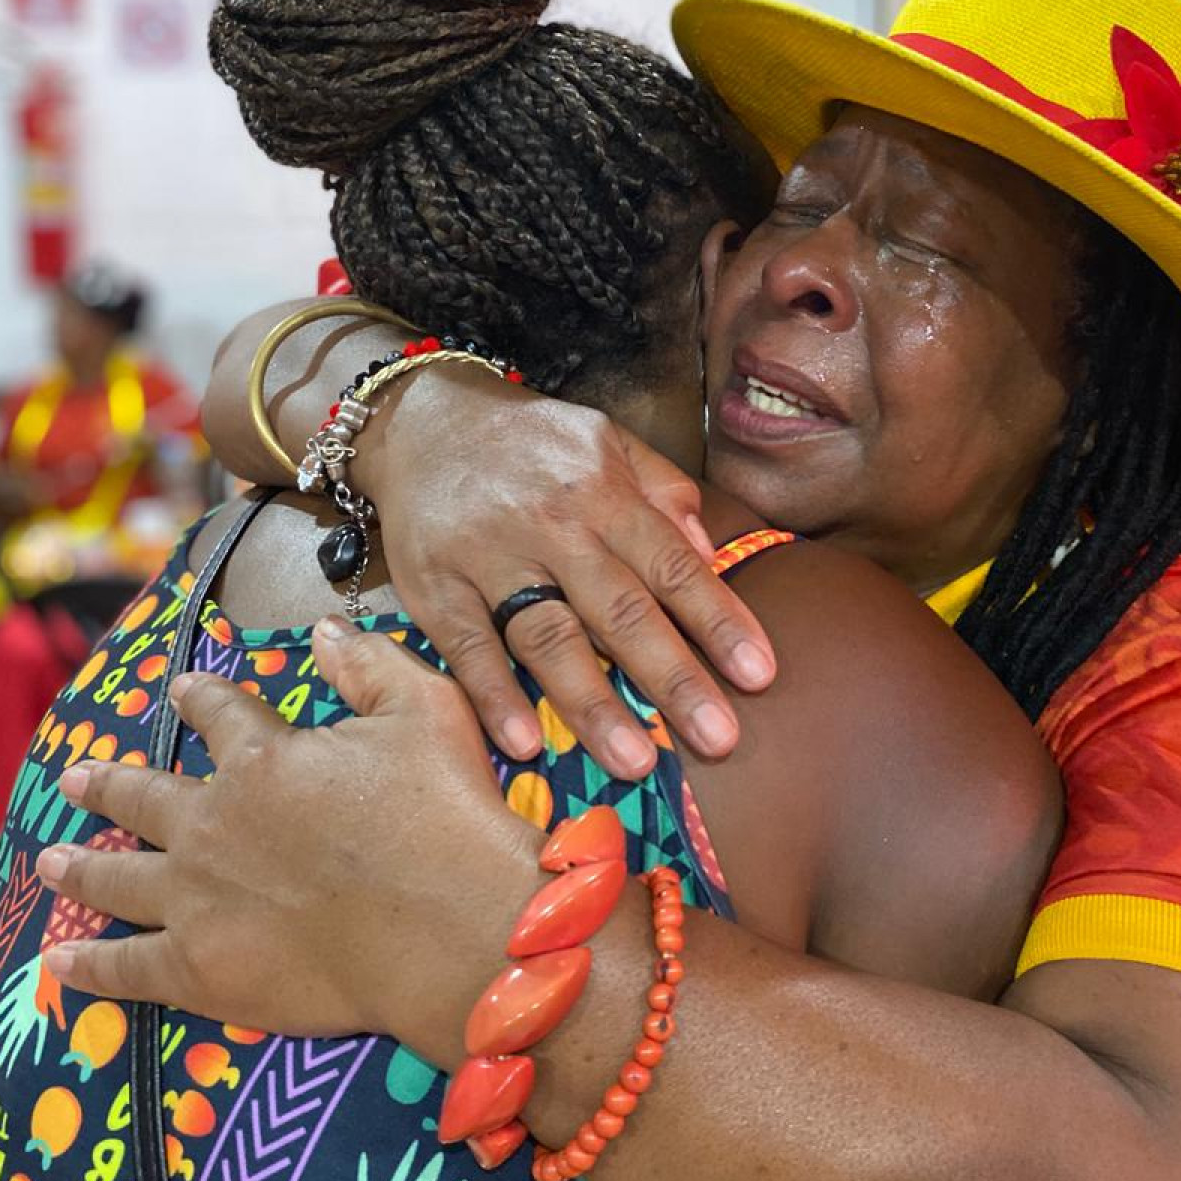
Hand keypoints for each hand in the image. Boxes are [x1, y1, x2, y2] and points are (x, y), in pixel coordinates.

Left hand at [39, 620, 541, 1058]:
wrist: (450, 929)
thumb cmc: (445, 816)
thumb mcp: (427, 710)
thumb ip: (371, 665)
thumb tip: (325, 633)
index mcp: (262, 759)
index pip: (218, 714)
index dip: (201, 698)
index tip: (185, 690)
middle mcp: (211, 824)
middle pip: (144, 796)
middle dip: (108, 784)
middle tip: (77, 778)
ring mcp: (195, 901)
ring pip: (119, 876)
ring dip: (82, 865)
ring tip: (50, 860)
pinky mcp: (199, 970)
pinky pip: (126, 967)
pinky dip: (89, 966)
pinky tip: (60, 961)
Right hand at [354, 366, 775, 776]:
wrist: (421, 419)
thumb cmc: (532, 443)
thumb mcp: (609, 442)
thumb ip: (665, 492)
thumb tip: (710, 556)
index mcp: (604, 492)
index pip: (673, 566)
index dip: (719, 622)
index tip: (759, 676)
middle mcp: (552, 526)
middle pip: (621, 611)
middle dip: (674, 679)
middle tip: (718, 740)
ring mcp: (489, 557)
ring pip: (548, 638)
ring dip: (593, 704)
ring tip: (634, 761)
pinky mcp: (433, 586)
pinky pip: (468, 648)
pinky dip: (494, 696)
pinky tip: (524, 743)